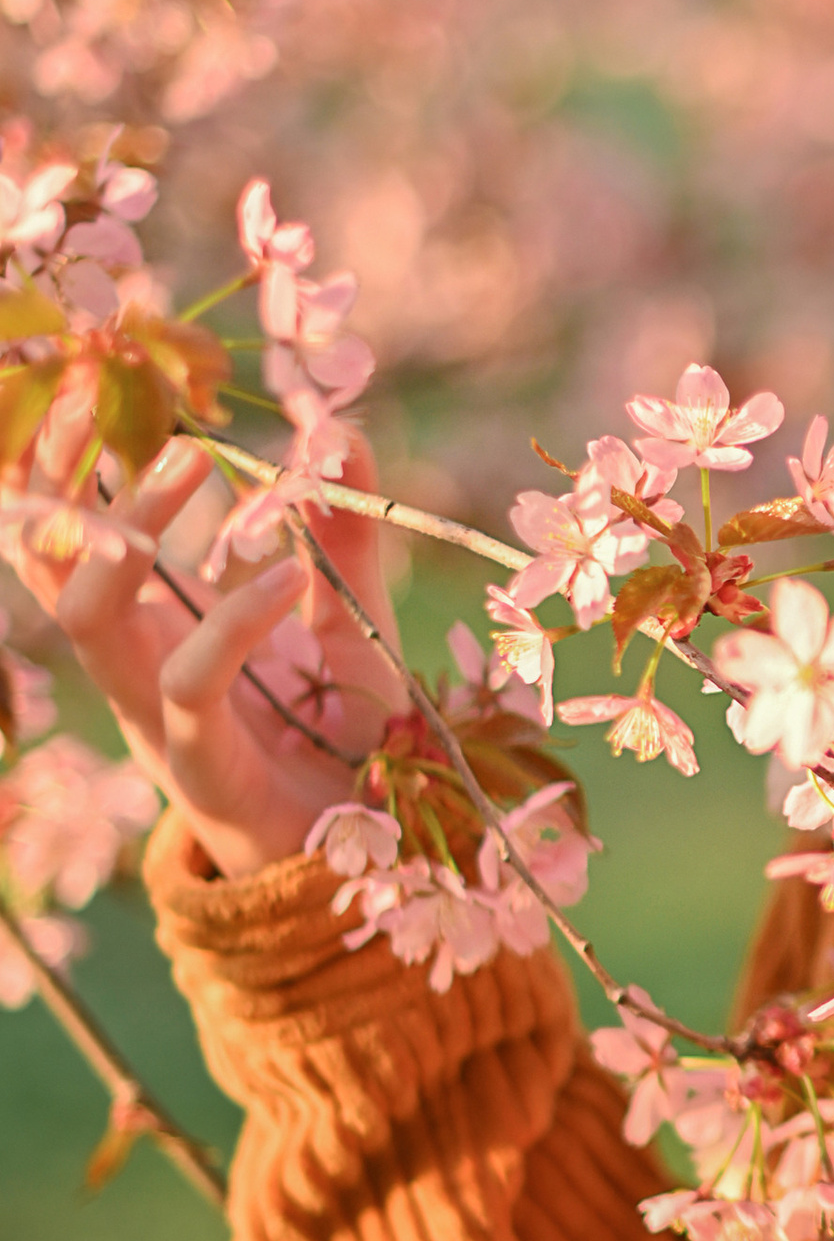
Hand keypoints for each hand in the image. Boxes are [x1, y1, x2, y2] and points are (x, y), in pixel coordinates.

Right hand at [10, 438, 408, 877]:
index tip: (88, 378)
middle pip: (47, 565)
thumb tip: (341, 433)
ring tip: (195, 461)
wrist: (378, 861)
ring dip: (123, 535)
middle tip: (112, 398)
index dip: (55, 462)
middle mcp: (133, 668)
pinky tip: (289, 574)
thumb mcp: (354, 620)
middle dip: (61, 478)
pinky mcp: (201, 769)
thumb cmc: (347, 741)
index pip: (65, 536)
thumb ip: (343, 537)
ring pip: (90, 623)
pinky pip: (191, 684)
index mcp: (150, 628)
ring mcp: (156, 719)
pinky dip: (235, 619)